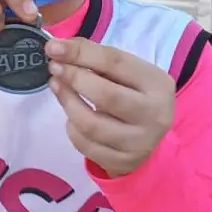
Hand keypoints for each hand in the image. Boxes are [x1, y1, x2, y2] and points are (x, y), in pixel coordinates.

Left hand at [47, 38, 174, 177]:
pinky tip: (71, 117)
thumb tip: (57, 48)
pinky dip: (72, 128)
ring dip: (67, 102)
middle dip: (74, 78)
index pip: (115, 62)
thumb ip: (95, 57)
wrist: (149, 136)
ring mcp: (140, 143)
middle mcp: (154, 115)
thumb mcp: (124, 72)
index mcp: (158, 84)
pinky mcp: (123, 163)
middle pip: (106, 95)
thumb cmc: (132, 94)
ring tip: (58, 87)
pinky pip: (86, 145)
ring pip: (91, 124)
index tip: (53, 47)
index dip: (80, 53)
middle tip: (55, 68)